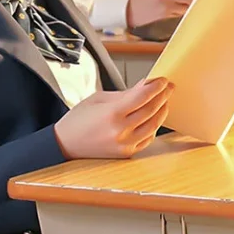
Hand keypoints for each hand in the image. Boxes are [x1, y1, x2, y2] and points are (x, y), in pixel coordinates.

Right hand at [54, 77, 173, 158]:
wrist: (65, 144)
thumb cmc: (78, 119)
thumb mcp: (99, 99)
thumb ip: (125, 94)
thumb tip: (144, 86)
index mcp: (112, 113)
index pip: (143, 97)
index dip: (156, 87)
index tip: (163, 80)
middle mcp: (120, 131)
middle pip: (151, 110)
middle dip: (163, 96)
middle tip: (168, 87)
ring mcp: (125, 144)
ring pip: (154, 126)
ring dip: (162, 111)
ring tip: (164, 101)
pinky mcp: (126, 153)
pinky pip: (147, 139)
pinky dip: (154, 127)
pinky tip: (155, 117)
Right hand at [126, 0, 200, 28]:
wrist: (127, 10)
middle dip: (192, 0)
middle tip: (189, 3)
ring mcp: (166, 6)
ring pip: (187, 8)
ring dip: (187, 10)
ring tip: (177, 9)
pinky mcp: (165, 17)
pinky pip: (180, 16)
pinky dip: (180, 16)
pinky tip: (173, 14)